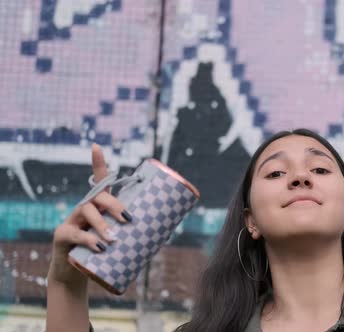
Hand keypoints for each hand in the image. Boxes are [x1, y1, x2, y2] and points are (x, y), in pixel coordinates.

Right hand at [47, 144, 130, 284]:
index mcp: (99, 206)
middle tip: (128, 219)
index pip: (99, 181)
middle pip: (98, 196)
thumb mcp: (119, 240)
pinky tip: (99, 247)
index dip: (98, 163)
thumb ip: (136, 232)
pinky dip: (89, 240)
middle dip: (115, 205)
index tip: (96, 146)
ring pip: (87, 212)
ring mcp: (71, 220)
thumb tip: (170, 228)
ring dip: (102, 224)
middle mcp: (84, 208)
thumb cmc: (102, 253)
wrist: (76, 274)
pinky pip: (75, 233)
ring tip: (113, 239)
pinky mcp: (62, 236)